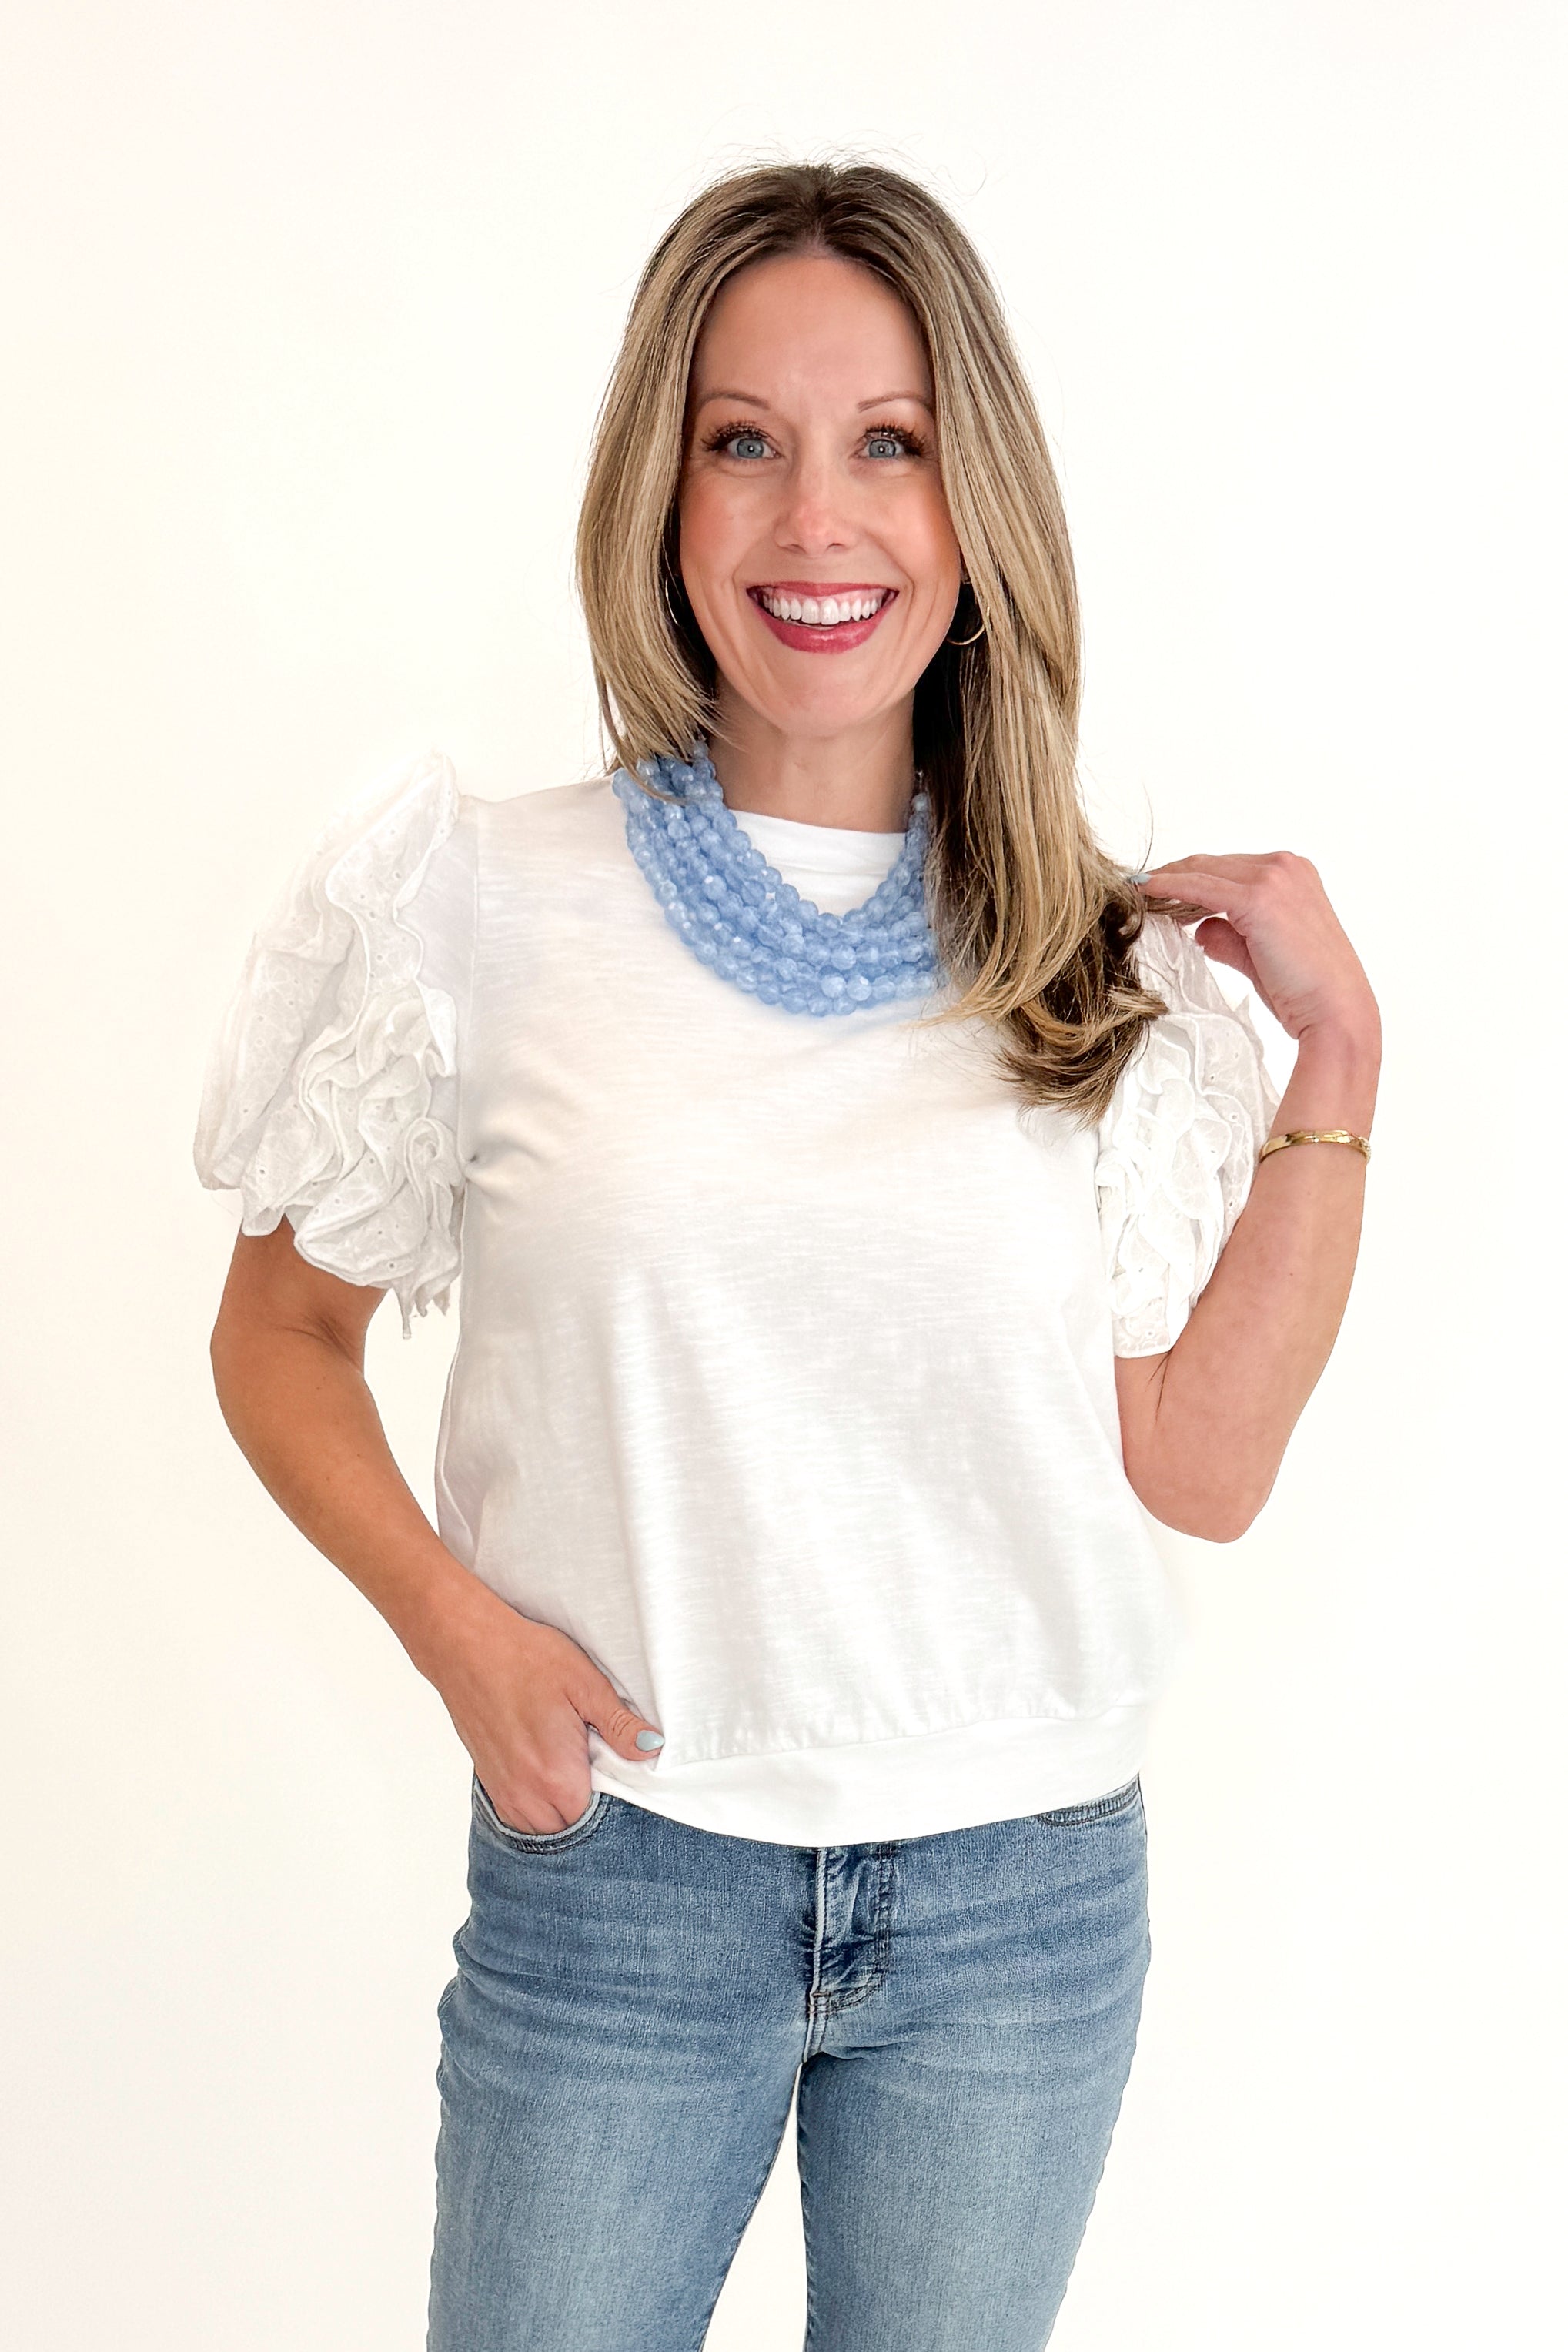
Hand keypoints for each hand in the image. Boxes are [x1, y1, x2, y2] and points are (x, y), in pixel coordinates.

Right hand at [425, 1583, 664, 1833]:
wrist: (466, 1647)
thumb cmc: (524, 1658)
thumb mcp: (584, 1683)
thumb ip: (619, 1725)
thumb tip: (652, 1748)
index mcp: (556, 1776)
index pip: (600, 1822)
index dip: (618, 1804)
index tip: (625, 1779)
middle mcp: (527, 1796)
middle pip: (573, 1831)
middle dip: (594, 1813)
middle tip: (602, 1771)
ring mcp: (505, 1794)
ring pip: (546, 1829)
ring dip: (565, 1813)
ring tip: (577, 1773)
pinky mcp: (491, 1784)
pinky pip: (522, 1819)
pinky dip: (541, 1809)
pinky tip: (552, 1778)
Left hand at [1140, 851, 1379, 1050]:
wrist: (1335, 1011)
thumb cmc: (1307, 991)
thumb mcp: (1261, 955)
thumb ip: (1231, 936)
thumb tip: (1200, 928)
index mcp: (1294, 874)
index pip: (1229, 868)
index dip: (1191, 878)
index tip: (1160, 891)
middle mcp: (1286, 867)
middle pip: (1213, 864)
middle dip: (1175, 876)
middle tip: (1142, 891)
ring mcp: (1274, 879)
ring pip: (1203, 870)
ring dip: (1168, 881)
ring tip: (1139, 895)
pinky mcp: (1258, 899)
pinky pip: (1200, 887)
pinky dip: (1169, 886)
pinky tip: (1146, 891)